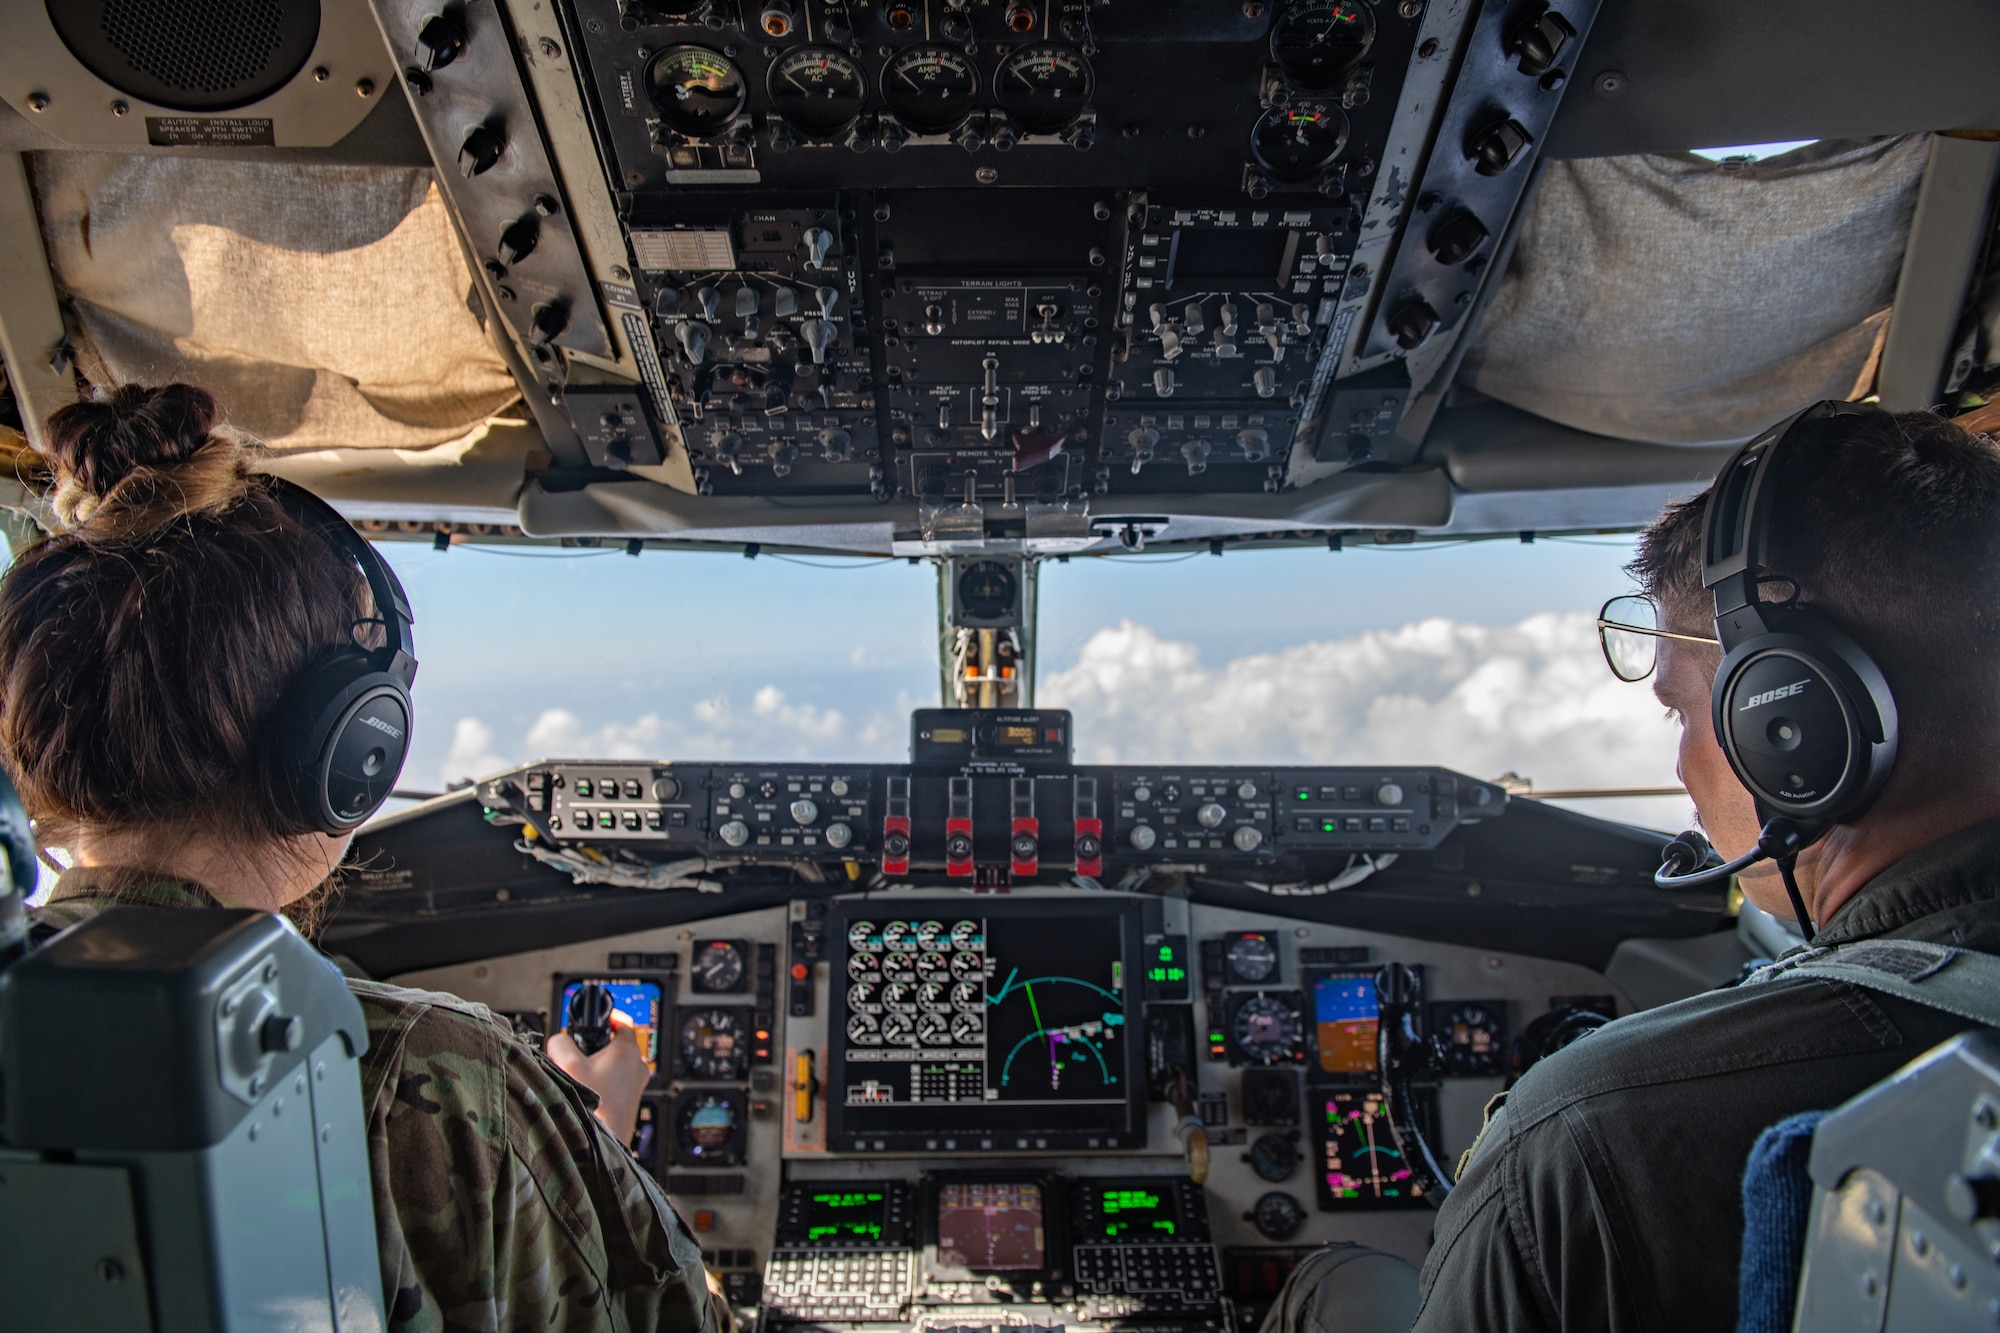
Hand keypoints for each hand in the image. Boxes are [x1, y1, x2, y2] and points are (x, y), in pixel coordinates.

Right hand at [548, 1010, 648, 1145]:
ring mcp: (636, 1086)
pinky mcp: (631, 1102)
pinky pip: (616, 1084)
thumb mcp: (567, 1064)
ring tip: (580, 1079)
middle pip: (616, 1046)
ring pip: (615, 1067)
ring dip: (598, 1068)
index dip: (607, 1019)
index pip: (622, 1023)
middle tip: (578, 1055)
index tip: (598, 1020)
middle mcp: (637, 1066)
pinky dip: (603, 1084)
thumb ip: (560, 1042)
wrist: (601, 1143)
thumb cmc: (593, 1107)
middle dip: (597, 1048)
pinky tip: (587, 1094)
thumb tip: (559, 1041)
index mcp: (627, 1051)